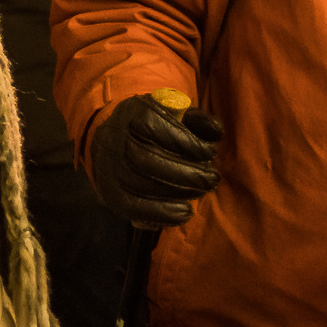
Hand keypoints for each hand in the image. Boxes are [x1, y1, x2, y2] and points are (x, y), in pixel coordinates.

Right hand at [89, 92, 223, 228]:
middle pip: (148, 159)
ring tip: (201, 192)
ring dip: (177, 192)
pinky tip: (184, 213)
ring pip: (141, 184)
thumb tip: (217, 132)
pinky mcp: (110, 193)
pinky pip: (133, 208)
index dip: (187, 143)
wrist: (109, 142)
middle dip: (186, 172)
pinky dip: (161, 213)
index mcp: (132, 114)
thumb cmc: (150, 127)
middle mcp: (117, 140)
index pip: (157, 129)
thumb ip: (195, 120)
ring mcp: (111, 168)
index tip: (210, 152)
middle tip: (212, 179)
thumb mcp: (171, 113)